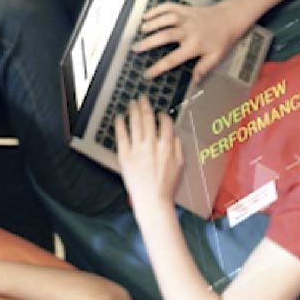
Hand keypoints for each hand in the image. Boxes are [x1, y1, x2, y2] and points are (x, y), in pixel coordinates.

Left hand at [113, 97, 181, 212]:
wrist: (152, 200)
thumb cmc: (166, 186)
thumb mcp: (180, 165)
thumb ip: (177, 148)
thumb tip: (172, 136)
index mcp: (167, 146)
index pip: (165, 122)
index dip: (161, 115)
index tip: (159, 113)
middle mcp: (152, 144)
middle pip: (147, 118)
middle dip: (144, 105)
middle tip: (142, 98)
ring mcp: (137, 149)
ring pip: (134, 123)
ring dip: (132, 110)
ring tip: (131, 103)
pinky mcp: (125, 155)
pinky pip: (121, 135)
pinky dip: (119, 124)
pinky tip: (119, 117)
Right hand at [135, 0, 247, 83]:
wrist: (229, 18)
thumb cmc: (222, 39)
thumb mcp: (216, 57)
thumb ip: (203, 68)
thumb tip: (193, 80)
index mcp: (194, 45)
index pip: (173, 59)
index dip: (158, 67)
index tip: (147, 73)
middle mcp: (188, 30)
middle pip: (164, 36)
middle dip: (148, 42)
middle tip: (135, 48)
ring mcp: (185, 17)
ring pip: (164, 19)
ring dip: (151, 24)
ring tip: (140, 31)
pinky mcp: (184, 8)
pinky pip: (167, 7)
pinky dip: (156, 10)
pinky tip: (146, 16)